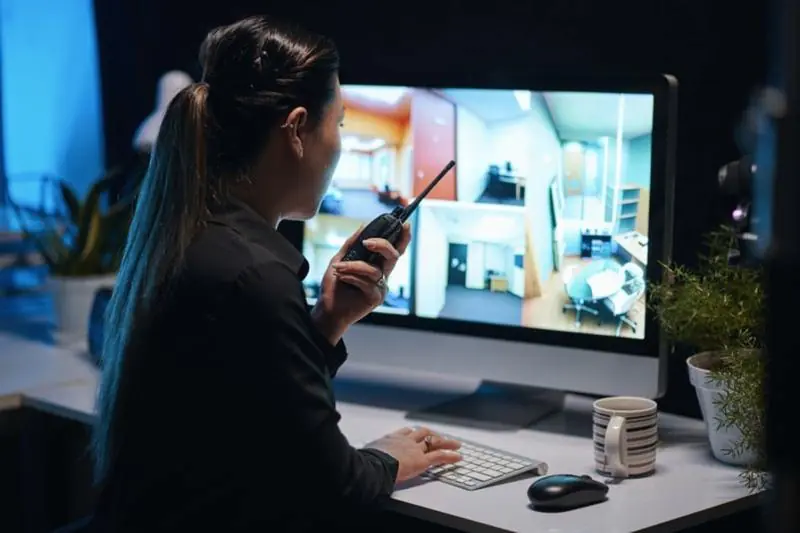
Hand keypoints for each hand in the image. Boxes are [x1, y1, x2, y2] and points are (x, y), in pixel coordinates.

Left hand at [311, 223, 411, 343]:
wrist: (328, 309)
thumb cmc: (335, 286)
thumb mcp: (340, 259)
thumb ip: (352, 243)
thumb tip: (364, 225)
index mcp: (377, 264)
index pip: (394, 249)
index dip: (403, 238)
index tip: (405, 224)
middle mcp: (382, 275)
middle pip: (393, 255)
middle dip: (382, 245)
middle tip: (367, 242)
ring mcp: (381, 287)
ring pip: (374, 270)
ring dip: (353, 266)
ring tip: (338, 268)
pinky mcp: (376, 298)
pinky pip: (367, 282)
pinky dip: (352, 277)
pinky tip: (342, 278)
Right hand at [364, 426, 461, 481]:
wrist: (375, 464)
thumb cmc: (368, 460)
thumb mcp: (367, 454)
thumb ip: (370, 455)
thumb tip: (364, 460)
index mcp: (391, 439)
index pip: (405, 433)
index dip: (413, 433)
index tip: (417, 433)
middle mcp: (405, 440)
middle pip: (422, 434)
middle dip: (432, 435)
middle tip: (440, 437)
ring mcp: (415, 449)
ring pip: (434, 442)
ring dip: (446, 442)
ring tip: (455, 444)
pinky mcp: (423, 460)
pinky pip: (440, 456)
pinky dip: (450, 456)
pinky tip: (458, 457)